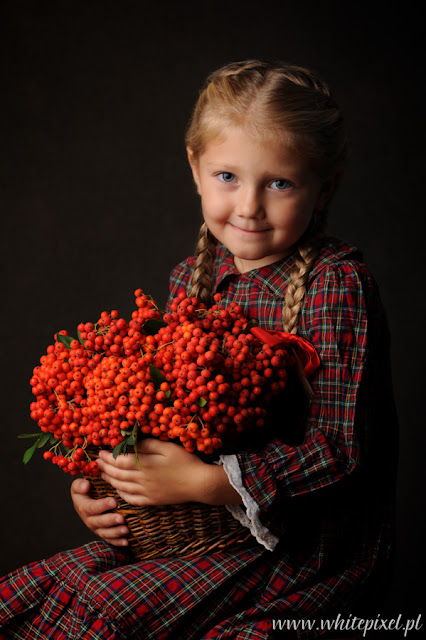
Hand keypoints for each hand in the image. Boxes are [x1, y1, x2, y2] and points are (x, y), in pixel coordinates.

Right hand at [70, 477, 129, 546]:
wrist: (89, 498)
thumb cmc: (88, 489)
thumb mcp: (80, 485)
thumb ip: (80, 485)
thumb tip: (86, 485)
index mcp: (82, 506)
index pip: (91, 507)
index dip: (102, 506)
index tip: (114, 501)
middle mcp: (88, 519)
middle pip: (98, 522)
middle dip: (110, 521)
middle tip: (121, 518)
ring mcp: (96, 527)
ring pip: (104, 533)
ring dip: (115, 532)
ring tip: (125, 530)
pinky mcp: (103, 533)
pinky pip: (110, 540)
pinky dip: (117, 542)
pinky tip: (126, 541)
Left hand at [96, 438, 241, 506]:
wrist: (200, 484)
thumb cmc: (185, 461)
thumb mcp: (167, 447)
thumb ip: (148, 444)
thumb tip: (131, 441)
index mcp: (145, 465)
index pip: (120, 461)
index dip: (108, 457)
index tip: (100, 452)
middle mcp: (142, 480)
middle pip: (117, 474)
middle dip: (105, 467)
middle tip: (96, 462)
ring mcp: (147, 492)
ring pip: (122, 487)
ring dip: (110, 480)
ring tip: (102, 474)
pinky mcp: (152, 501)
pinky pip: (131, 499)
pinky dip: (121, 494)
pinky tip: (118, 490)